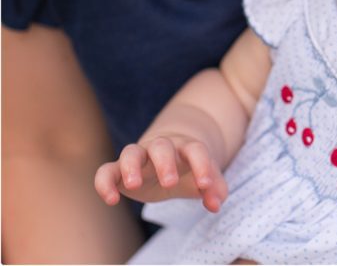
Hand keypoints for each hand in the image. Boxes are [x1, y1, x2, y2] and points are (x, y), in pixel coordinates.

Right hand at [94, 136, 227, 212]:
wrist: (167, 158)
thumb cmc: (188, 170)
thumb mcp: (204, 179)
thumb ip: (215, 189)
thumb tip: (216, 205)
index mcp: (185, 148)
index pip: (196, 150)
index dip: (202, 165)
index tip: (205, 185)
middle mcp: (161, 148)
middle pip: (161, 146)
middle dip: (165, 163)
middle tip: (170, 183)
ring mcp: (138, 157)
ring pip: (131, 152)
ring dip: (131, 166)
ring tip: (135, 185)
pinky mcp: (118, 170)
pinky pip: (106, 171)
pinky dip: (104, 183)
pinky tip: (111, 200)